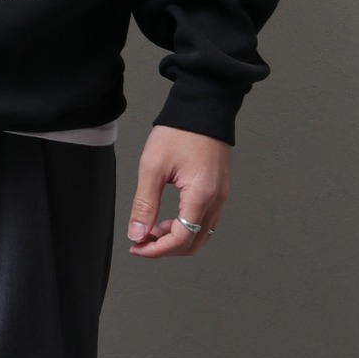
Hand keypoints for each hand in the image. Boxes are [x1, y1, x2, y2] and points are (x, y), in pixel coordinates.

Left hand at [126, 124, 230, 257]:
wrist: (203, 107)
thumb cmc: (179, 131)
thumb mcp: (153, 167)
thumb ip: (145, 204)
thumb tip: (137, 233)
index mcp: (202, 195)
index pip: (181, 239)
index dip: (157, 249)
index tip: (137, 247)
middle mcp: (217, 200)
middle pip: (194, 243)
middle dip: (165, 248)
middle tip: (141, 241)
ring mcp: (221, 196)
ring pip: (201, 235)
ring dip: (176, 238)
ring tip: (151, 228)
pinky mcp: (219, 190)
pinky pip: (205, 221)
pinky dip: (186, 227)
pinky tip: (168, 219)